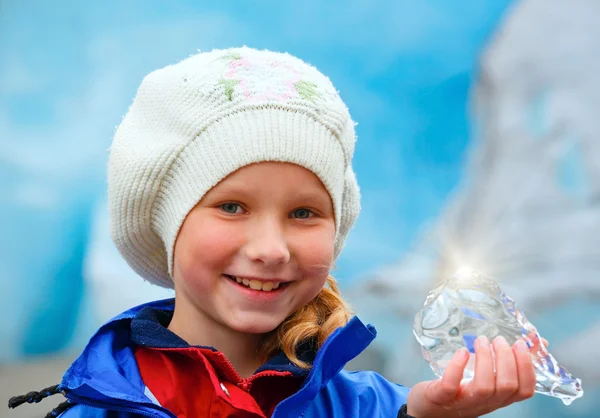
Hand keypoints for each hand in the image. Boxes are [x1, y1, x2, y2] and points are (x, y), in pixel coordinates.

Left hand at [406, 336, 538, 417]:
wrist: (430, 408)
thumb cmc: (463, 389)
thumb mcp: (489, 377)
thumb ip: (508, 361)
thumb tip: (536, 341)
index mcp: (500, 397)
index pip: (525, 390)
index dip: (527, 367)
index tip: (520, 344)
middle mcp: (486, 402)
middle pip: (507, 385)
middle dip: (506, 358)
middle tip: (498, 339)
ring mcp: (465, 401)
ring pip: (484, 386)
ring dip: (485, 359)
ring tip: (481, 340)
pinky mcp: (442, 397)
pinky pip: (452, 385)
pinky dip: (457, 366)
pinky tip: (461, 352)